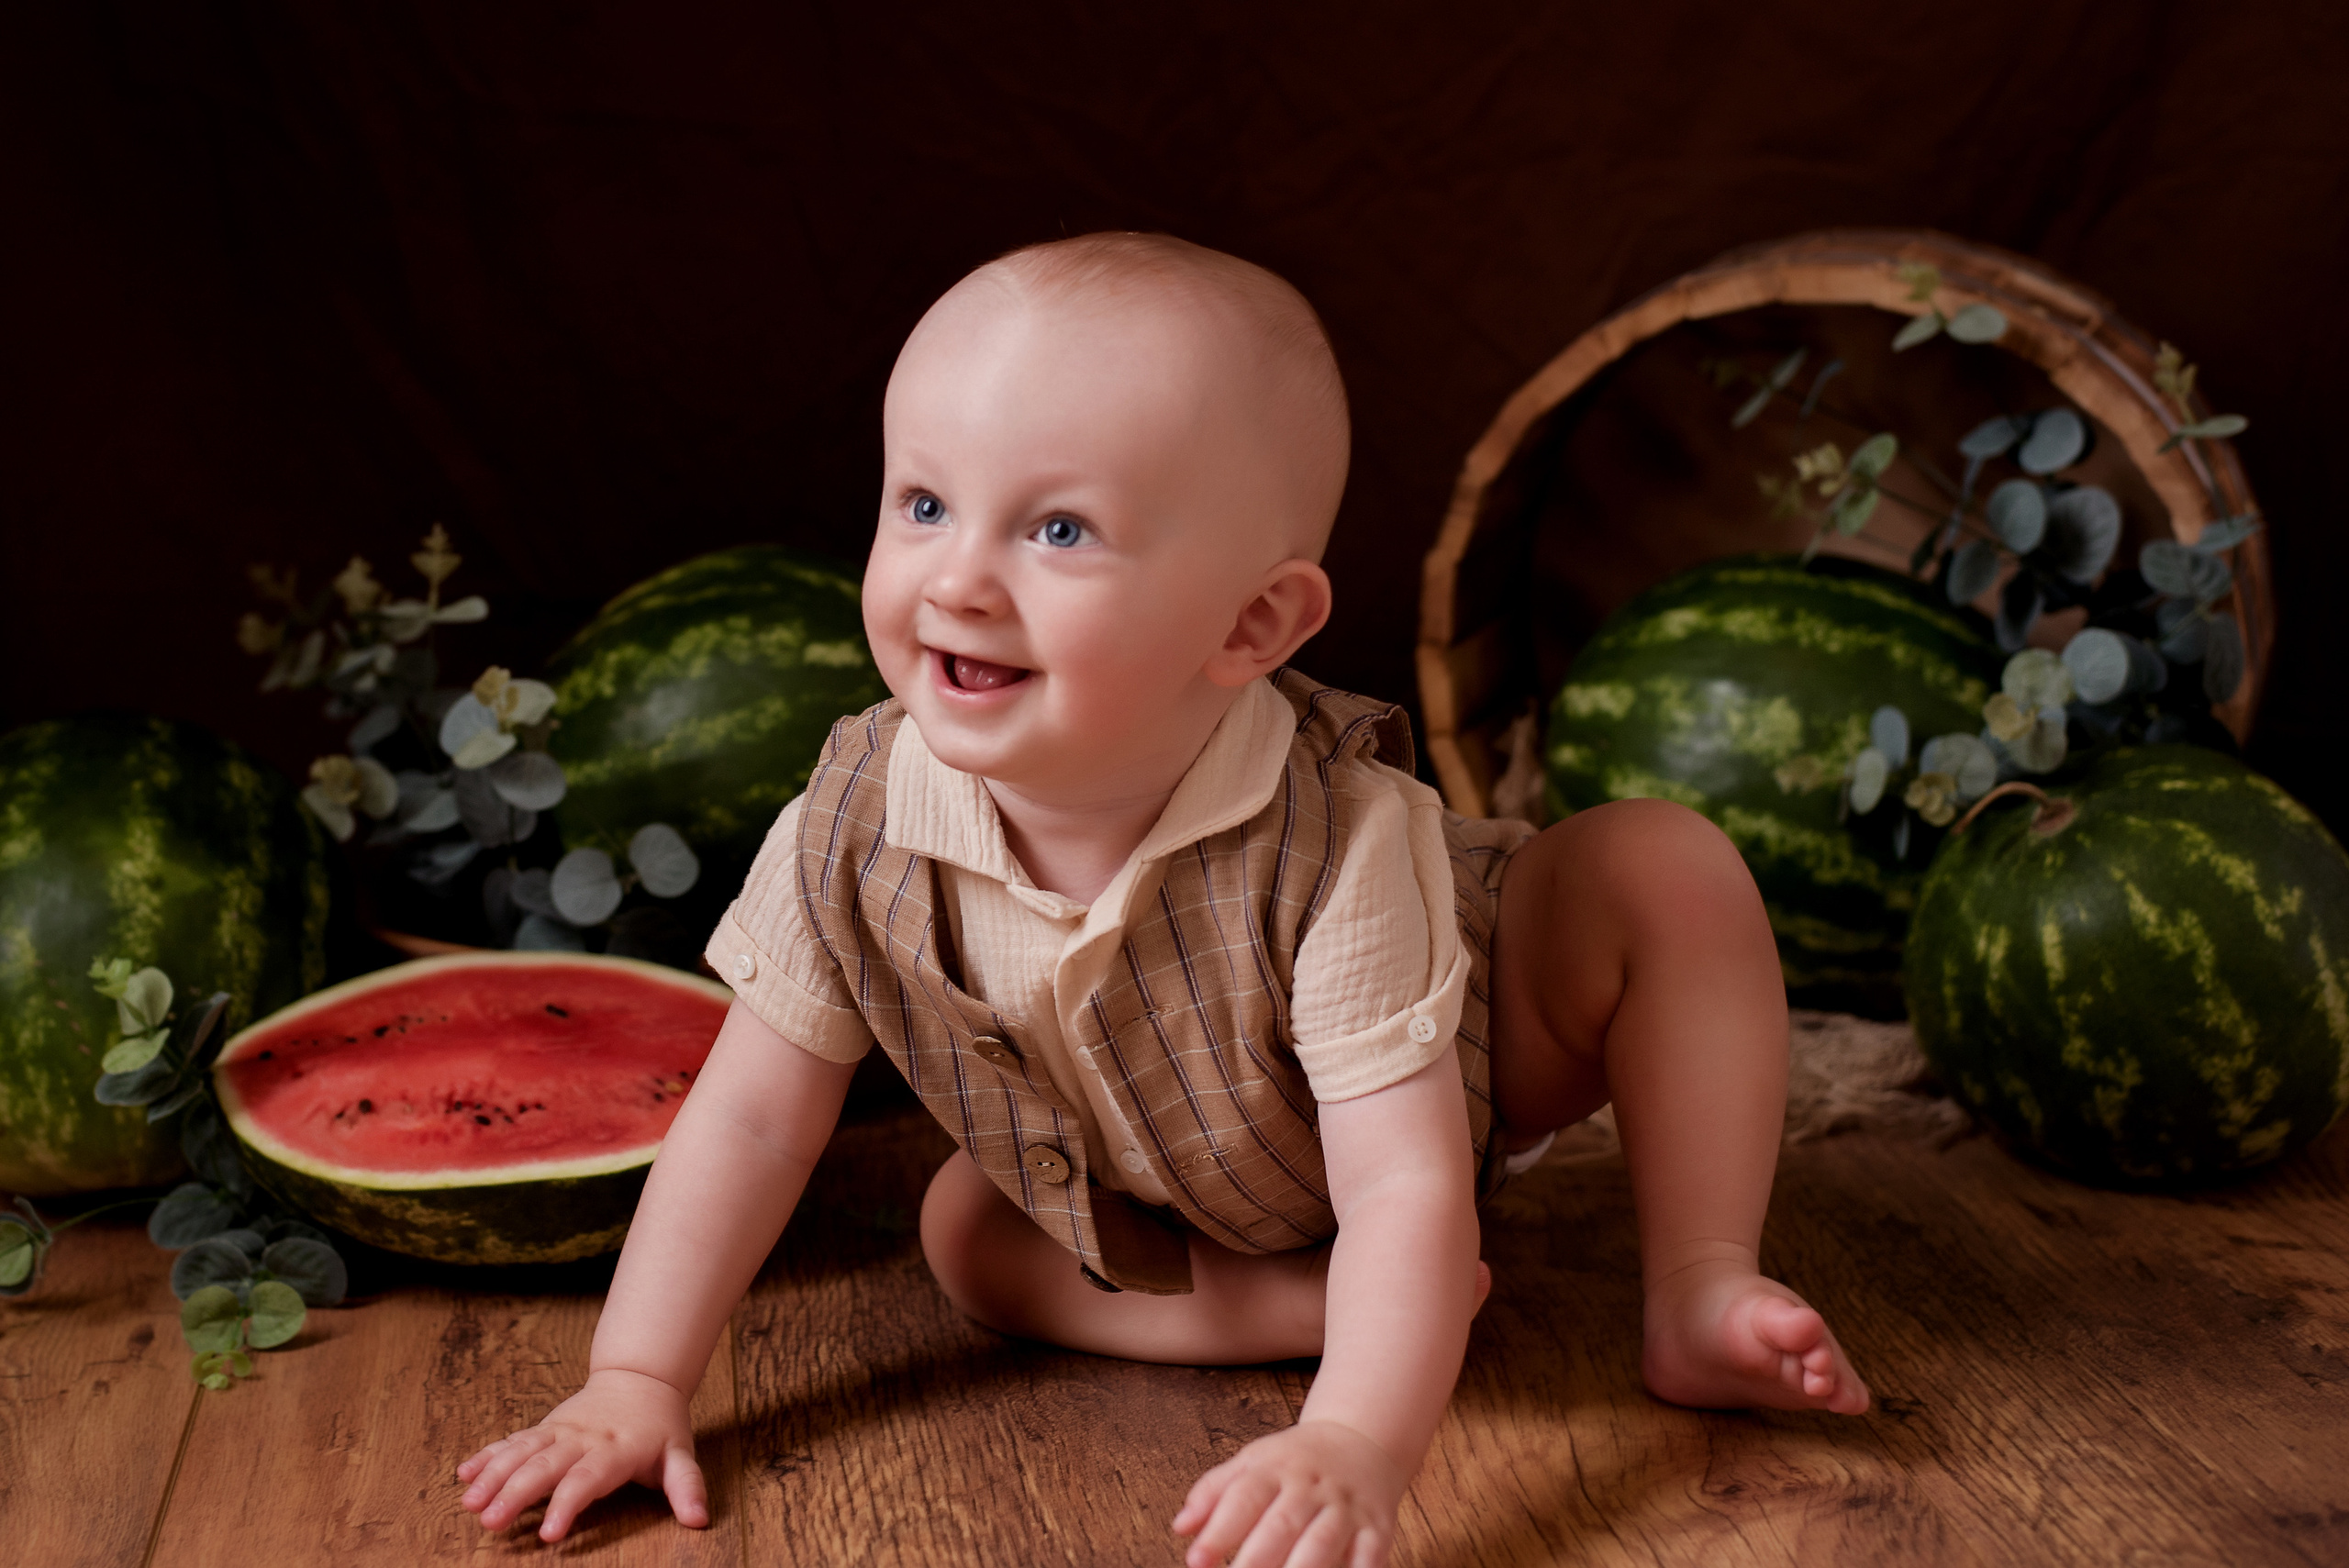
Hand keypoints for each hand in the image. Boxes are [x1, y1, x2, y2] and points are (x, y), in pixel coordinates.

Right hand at [455, 1367, 706, 1540]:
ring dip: (493, 1475)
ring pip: (521, 1451)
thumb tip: (700, 1520)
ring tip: (469, 1503)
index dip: (567, 1504)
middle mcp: (581, 1439)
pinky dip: (488, 1456)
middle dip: (515, 1493)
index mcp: (614, 1450)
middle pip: (544, 1466)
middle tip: (491, 1522)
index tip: (548, 1534)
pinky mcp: (544, 1427)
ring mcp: (558, 1431)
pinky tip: (464, 1474)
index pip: (587, 1479)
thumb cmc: (660, 1427)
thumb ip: (688, 1487)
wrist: (641, 1377)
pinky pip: (512, 1441)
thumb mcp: (680, 1455)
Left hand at [1173, 1419, 1405, 1567]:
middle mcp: (1310, 1488)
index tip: (1196, 1561)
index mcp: (1274, 1469)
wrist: (1362, 1440)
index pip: (1243, 1498)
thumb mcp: (1253, 1462)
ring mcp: (1345, 1510)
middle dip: (1254, 1562)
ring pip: (1322, 1544)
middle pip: (1281, 1525)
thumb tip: (1180, 1527)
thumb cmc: (1297, 1463)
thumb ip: (1214, 1492)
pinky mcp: (1376, 1531)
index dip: (1219, 1531)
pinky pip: (1368, 1559)